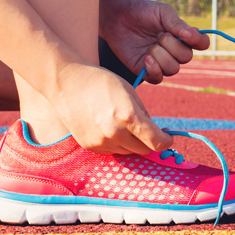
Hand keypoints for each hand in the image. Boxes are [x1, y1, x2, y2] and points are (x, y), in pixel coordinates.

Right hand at [53, 64, 172, 153]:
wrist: (66, 83)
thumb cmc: (101, 82)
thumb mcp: (130, 92)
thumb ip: (144, 114)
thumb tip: (155, 131)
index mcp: (128, 117)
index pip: (156, 142)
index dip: (166, 141)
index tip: (167, 137)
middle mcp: (114, 133)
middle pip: (143, 150)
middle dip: (150, 142)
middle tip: (149, 130)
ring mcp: (100, 142)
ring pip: (128, 152)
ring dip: (132, 143)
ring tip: (125, 124)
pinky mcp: (90, 146)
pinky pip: (112, 151)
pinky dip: (116, 143)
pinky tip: (110, 127)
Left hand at [100, 0, 210, 83]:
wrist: (118, 17)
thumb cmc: (142, 12)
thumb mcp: (162, 12)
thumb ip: (177, 23)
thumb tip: (190, 34)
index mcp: (183, 36)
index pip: (202, 43)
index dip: (198, 41)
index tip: (185, 33)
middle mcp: (175, 51)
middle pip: (186, 58)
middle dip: (172, 45)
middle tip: (158, 35)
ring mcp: (162, 62)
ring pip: (173, 69)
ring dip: (161, 56)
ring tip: (149, 46)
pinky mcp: (147, 71)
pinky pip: (158, 79)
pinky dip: (154, 69)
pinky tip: (146, 58)